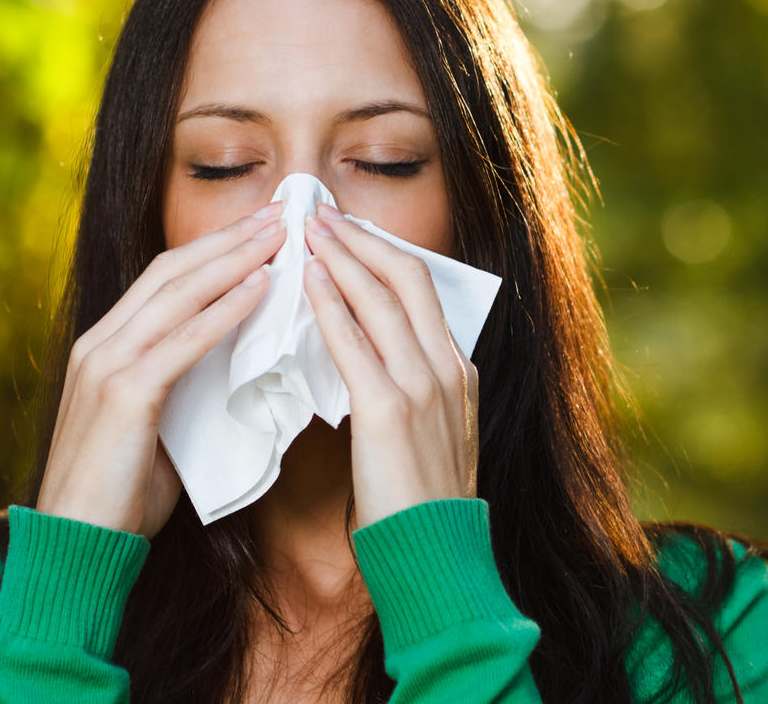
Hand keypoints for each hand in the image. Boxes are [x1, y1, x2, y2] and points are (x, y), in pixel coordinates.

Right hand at [36, 200, 287, 537]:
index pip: (164, 278)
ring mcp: (107, 364)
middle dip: (229, 238)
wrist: (76, 546)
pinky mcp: (124, 393)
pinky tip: (261, 287)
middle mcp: (100, 343)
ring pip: (178, 293)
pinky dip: (226, 309)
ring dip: (235, 259)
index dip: (213, 248)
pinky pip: (185, 339)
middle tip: (279, 212)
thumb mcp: (152, 426)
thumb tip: (231, 363)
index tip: (260, 228)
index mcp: (104, 346)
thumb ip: (180, 385)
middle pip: (173, 271)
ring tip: (278, 235)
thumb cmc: (119, 494)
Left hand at [301, 202, 479, 529]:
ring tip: (310, 231)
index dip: (384, 253)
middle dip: (364, 239)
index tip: (350, 233)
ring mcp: (424, 386)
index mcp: (458, 372)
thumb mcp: (432, 435)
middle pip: (408, 278)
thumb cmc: (424, 502)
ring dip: (345, 256)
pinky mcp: (390, 409)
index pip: (423, 291)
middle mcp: (447, 368)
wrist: (436, 553)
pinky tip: (310, 281)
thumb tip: (373, 358)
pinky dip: (333, 303)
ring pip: (384, 298)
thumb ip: (412, 391)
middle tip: (324, 215)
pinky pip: (356, 341)